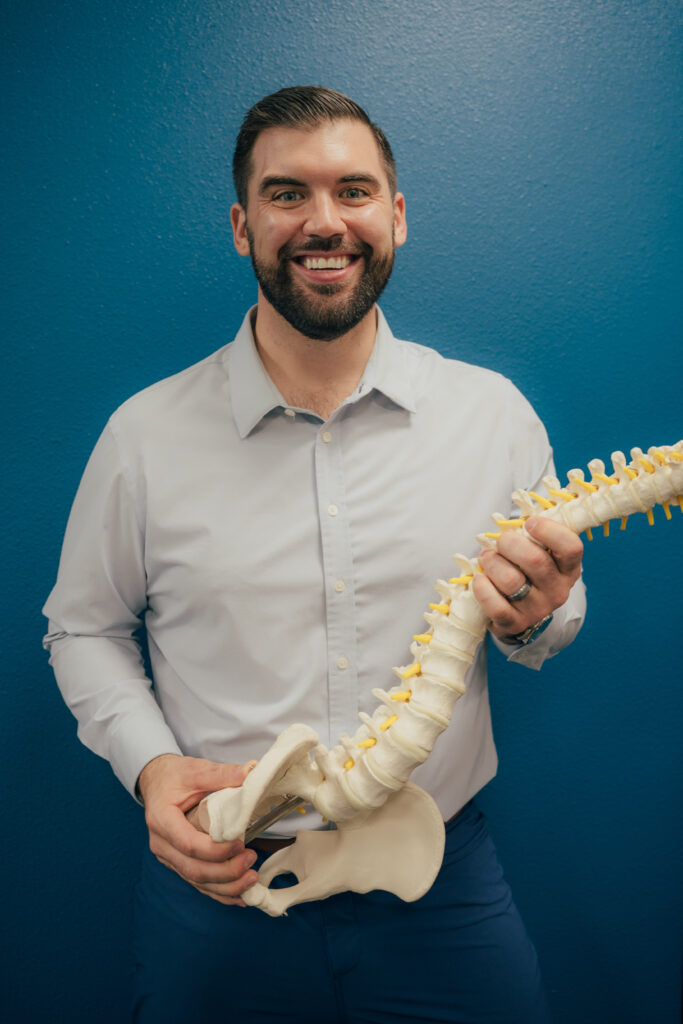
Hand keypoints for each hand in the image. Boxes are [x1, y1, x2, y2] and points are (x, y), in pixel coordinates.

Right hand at [137, 753, 258, 905]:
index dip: (216, 850)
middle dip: (225, 872)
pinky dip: (219, 892)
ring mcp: (168, 856)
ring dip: (226, 886)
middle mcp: (161, 843)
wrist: (156, 781)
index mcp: (162, 819)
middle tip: (251, 860)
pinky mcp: (176, 862)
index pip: (189, 844)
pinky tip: (239, 896)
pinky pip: (197, 883)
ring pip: (196, 881)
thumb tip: (251, 772)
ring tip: (251, 880)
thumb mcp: (196, 769)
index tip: (240, 843)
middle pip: (193, 869)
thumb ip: (222, 773)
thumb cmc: (174, 776)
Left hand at [472, 516, 582, 640]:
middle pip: (535, 560)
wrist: (519, 612)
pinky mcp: (515, 623)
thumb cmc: (527, 571)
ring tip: (486, 558)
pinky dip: (482, 587)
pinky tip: (480, 579)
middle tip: (500, 542)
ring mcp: (537, 610)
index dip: (549, 530)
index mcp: (568, 569)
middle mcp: (558, 591)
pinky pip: (495, 603)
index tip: (529, 523)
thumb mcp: (541, 553)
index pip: (571, 547)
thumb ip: (536, 534)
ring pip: (511, 580)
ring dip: (492, 562)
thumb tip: (528, 512)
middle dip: (509, 543)